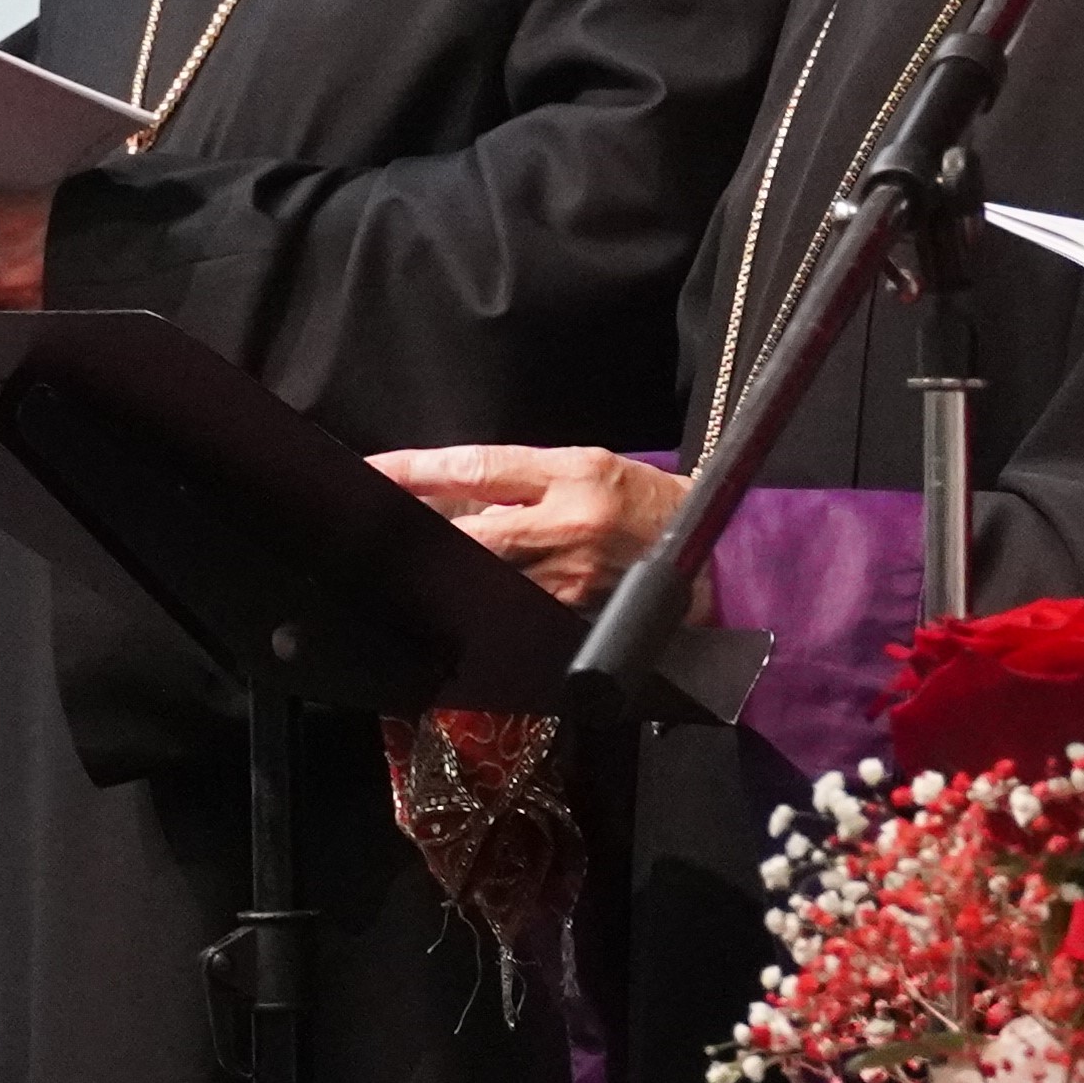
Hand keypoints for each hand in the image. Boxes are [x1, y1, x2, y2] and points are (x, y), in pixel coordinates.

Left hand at [369, 444, 688, 607]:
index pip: (477, 468)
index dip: (417, 471)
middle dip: (421, 532)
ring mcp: (572, 577)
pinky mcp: (575, 616)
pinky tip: (470, 596)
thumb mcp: (588, 466)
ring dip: (449, 568)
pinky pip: (513, 606)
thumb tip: (447, 489)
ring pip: (485, 574)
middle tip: (377, 529)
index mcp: (574, 472)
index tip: (372, 470)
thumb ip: (522, 477)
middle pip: (470, 531)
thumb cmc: (645, 502)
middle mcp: (571, 523)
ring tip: (421, 562)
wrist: (711, 556)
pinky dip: (485, 599)